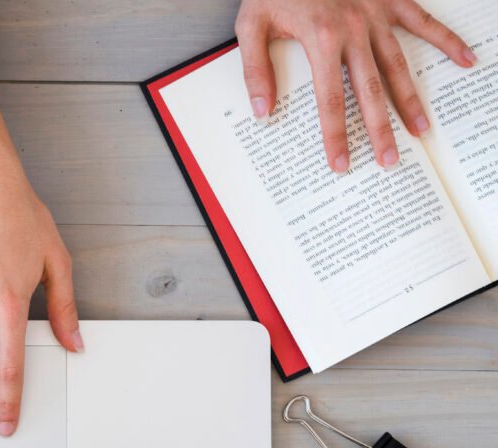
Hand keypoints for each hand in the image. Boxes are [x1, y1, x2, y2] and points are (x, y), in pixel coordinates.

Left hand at [235, 0, 475, 171]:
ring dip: (411, 99)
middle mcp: (354, 30)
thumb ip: (255, 68)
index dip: (336, 135)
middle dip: (380, 129)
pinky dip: (446, 40)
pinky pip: (423, 20)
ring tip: (422, 130)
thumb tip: (262, 111)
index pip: (330, 100)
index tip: (342, 163)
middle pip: (370, 90)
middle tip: (389, 161)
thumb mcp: (251, 23)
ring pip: (398, 64)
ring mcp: (376, 13)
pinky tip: (466, 60)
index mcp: (320, 39)